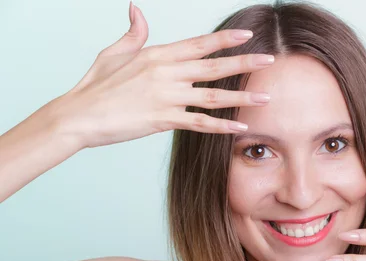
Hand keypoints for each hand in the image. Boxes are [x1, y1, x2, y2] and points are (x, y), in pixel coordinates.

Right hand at [53, 3, 273, 148]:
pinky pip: (199, 123)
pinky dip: (221, 126)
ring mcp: (166, 96)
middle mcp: (166, 73)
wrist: (79, 115)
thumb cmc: (96, 84)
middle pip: (213, 66)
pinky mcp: (163, 120)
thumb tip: (136, 9)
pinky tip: (240, 127)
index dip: (225, 39)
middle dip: (245, 63)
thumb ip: (133, 33)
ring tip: (265, 97)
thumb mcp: (114, 52)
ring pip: (213, 96)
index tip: (248, 35)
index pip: (199, 44)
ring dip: (242, 97)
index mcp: (157, 54)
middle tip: (270, 60)